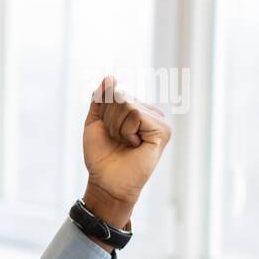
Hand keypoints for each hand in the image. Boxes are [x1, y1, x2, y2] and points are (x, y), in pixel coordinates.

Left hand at [80, 75, 172, 233]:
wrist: (106, 180)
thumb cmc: (101, 155)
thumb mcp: (95, 122)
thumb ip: (101, 99)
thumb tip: (110, 78)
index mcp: (136, 110)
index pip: (114, 93)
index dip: (103, 113)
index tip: (109, 132)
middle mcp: (150, 113)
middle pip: (121, 97)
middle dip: (109, 119)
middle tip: (117, 140)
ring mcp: (158, 121)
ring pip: (127, 105)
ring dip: (117, 127)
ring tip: (125, 143)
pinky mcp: (163, 130)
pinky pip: (135, 114)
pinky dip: (126, 131)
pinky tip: (134, 145)